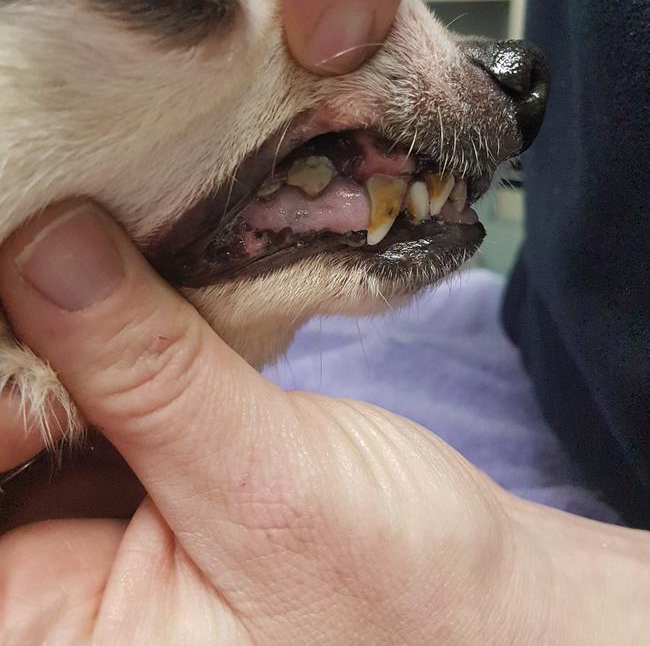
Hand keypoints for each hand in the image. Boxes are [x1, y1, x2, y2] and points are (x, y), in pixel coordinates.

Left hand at [2, 201, 649, 643]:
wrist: (480, 602)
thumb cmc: (399, 592)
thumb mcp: (270, 484)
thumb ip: (154, 375)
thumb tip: (41, 243)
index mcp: (52, 631)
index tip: (21, 269)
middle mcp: (51, 586)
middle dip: (19, 340)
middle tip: (57, 233)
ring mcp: (88, 521)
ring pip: (31, 396)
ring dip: (57, 320)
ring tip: (88, 235)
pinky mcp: (137, 466)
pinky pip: (90, 381)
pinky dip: (105, 320)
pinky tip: (124, 268)